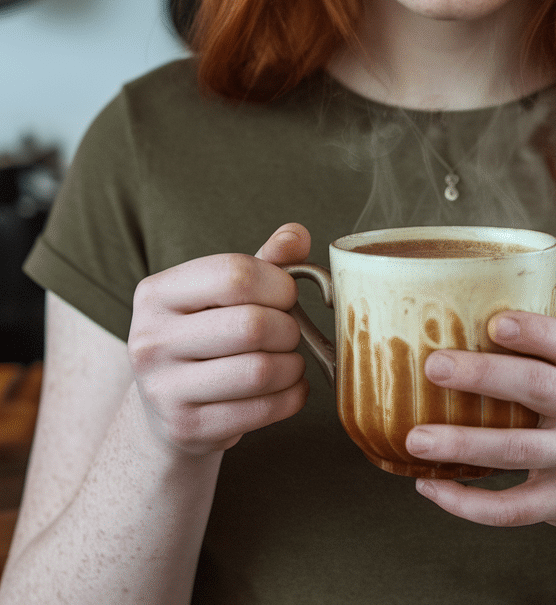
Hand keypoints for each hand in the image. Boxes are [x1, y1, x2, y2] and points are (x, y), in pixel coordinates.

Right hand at [128, 223, 310, 456]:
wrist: (166, 406)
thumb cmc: (206, 335)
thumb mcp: (223, 292)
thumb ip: (263, 260)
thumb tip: (297, 235)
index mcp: (156, 293)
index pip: (233, 274)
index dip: (277, 283)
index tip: (287, 295)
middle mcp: (150, 339)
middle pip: (252, 325)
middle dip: (288, 328)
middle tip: (290, 332)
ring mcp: (163, 389)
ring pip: (260, 371)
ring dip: (293, 365)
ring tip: (291, 360)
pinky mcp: (186, 427)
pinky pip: (261, 410)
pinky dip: (291, 397)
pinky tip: (289, 387)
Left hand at [405, 312, 555, 538]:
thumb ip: (535, 357)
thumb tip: (447, 327)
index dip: (534, 330)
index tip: (494, 322)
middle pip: (538, 387)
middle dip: (483, 375)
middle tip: (433, 366)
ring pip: (517, 449)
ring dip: (462, 443)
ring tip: (415, 439)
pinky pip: (512, 508)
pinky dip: (468, 502)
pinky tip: (429, 487)